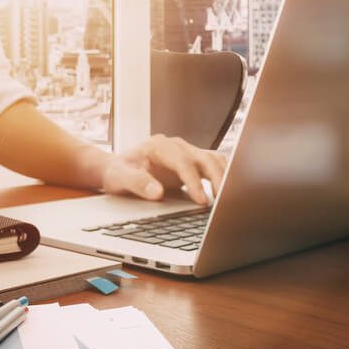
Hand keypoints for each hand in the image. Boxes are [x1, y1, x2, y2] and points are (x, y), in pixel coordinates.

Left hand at [100, 135, 226, 204]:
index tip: (201, 200)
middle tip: (224, 202)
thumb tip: (157, 193)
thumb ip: (137, 183)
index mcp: (158, 146)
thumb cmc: (118, 172)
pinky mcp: (193, 163)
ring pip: (214, 160)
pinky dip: (224, 178)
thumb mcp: (119, 178)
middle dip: (217, 178)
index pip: (182, 161)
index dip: (194, 181)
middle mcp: (176, 146)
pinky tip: (227, 195)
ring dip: (225, 177)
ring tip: (230, 200)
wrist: (118, 169)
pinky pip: (214, 166)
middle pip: (204, 157)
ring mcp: (186, 153)